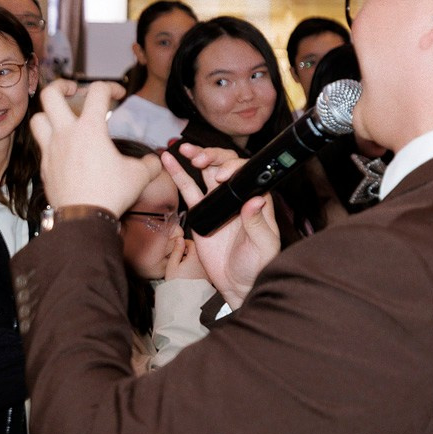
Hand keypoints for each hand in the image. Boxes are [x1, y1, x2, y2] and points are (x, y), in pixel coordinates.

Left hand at [29, 82, 154, 213]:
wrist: (83, 219)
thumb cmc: (109, 194)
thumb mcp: (139, 176)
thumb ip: (150, 164)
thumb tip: (156, 161)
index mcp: (89, 128)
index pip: (97, 90)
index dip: (111, 86)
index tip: (118, 94)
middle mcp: (65, 134)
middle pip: (50, 94)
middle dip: (62, 86)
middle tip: (74, 90)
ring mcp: (51, 150)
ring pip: (38, 119)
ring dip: (49, 113)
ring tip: (63, 117)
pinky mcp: (45, 166)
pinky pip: (42, 145)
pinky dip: (51, 141)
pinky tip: (65, 149)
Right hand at [163, 145, 280, 308]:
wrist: (237, 283)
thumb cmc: (257, 265)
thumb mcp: (263, 245)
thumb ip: (258, 222)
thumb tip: (255, 200)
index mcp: (255, 199)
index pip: (245, 172)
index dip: (232, 167)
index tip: (221, 177)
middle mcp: (237, 196)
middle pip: (225, 164)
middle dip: (212, 156)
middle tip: (200, 159)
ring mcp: (218, 202)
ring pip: (206, 171)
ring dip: (197, 157)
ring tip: (185, 150)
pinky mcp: (201, 212)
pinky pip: (188, 189)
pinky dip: (178, 174)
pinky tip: (169, 161)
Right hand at [163, 225, 206, 280]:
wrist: (183, 299)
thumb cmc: (176, 283)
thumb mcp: (172, 264)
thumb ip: (177, 250)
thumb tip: (180, 239)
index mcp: (195, 257)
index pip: (193, 243)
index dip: (185, 243)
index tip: (180, 247)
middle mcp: (204, 263)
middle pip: (198, 251)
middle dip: (189, 252)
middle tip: (180, 258)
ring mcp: (207, 271)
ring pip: (201, 260)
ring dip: (194, 260)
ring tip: (184, 267)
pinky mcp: (208, 278)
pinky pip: (203, 268)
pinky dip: (198, 268)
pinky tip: (190, 274)